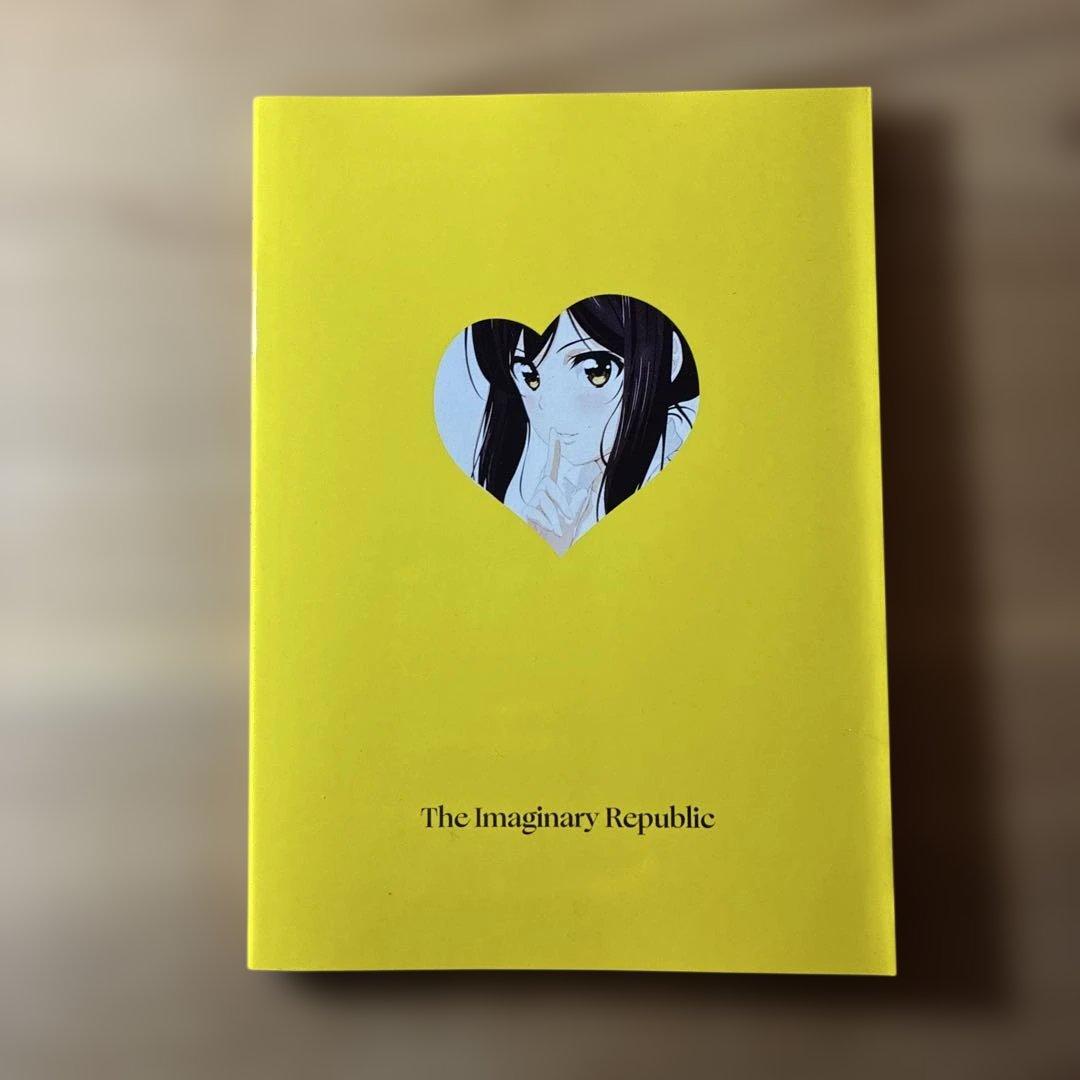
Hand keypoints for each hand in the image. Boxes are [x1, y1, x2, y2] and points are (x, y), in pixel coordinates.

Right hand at [522, 437, 590, 554]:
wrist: (543, 557)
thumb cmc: (557, 539)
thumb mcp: (572, 524)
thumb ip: (579, 508)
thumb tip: (585, 491)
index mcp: (552, 492)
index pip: (553, 466)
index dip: (554, 449)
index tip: (554, 430)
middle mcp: (540, 493)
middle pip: (549, 484)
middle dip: (561, 501)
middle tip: (569, 518)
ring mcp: (531, 502)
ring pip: (545, 501)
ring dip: (555, 518)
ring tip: (558, 530)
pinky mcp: (524, 512)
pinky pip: (537, 512)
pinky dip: (546, 523)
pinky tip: (548, 531)